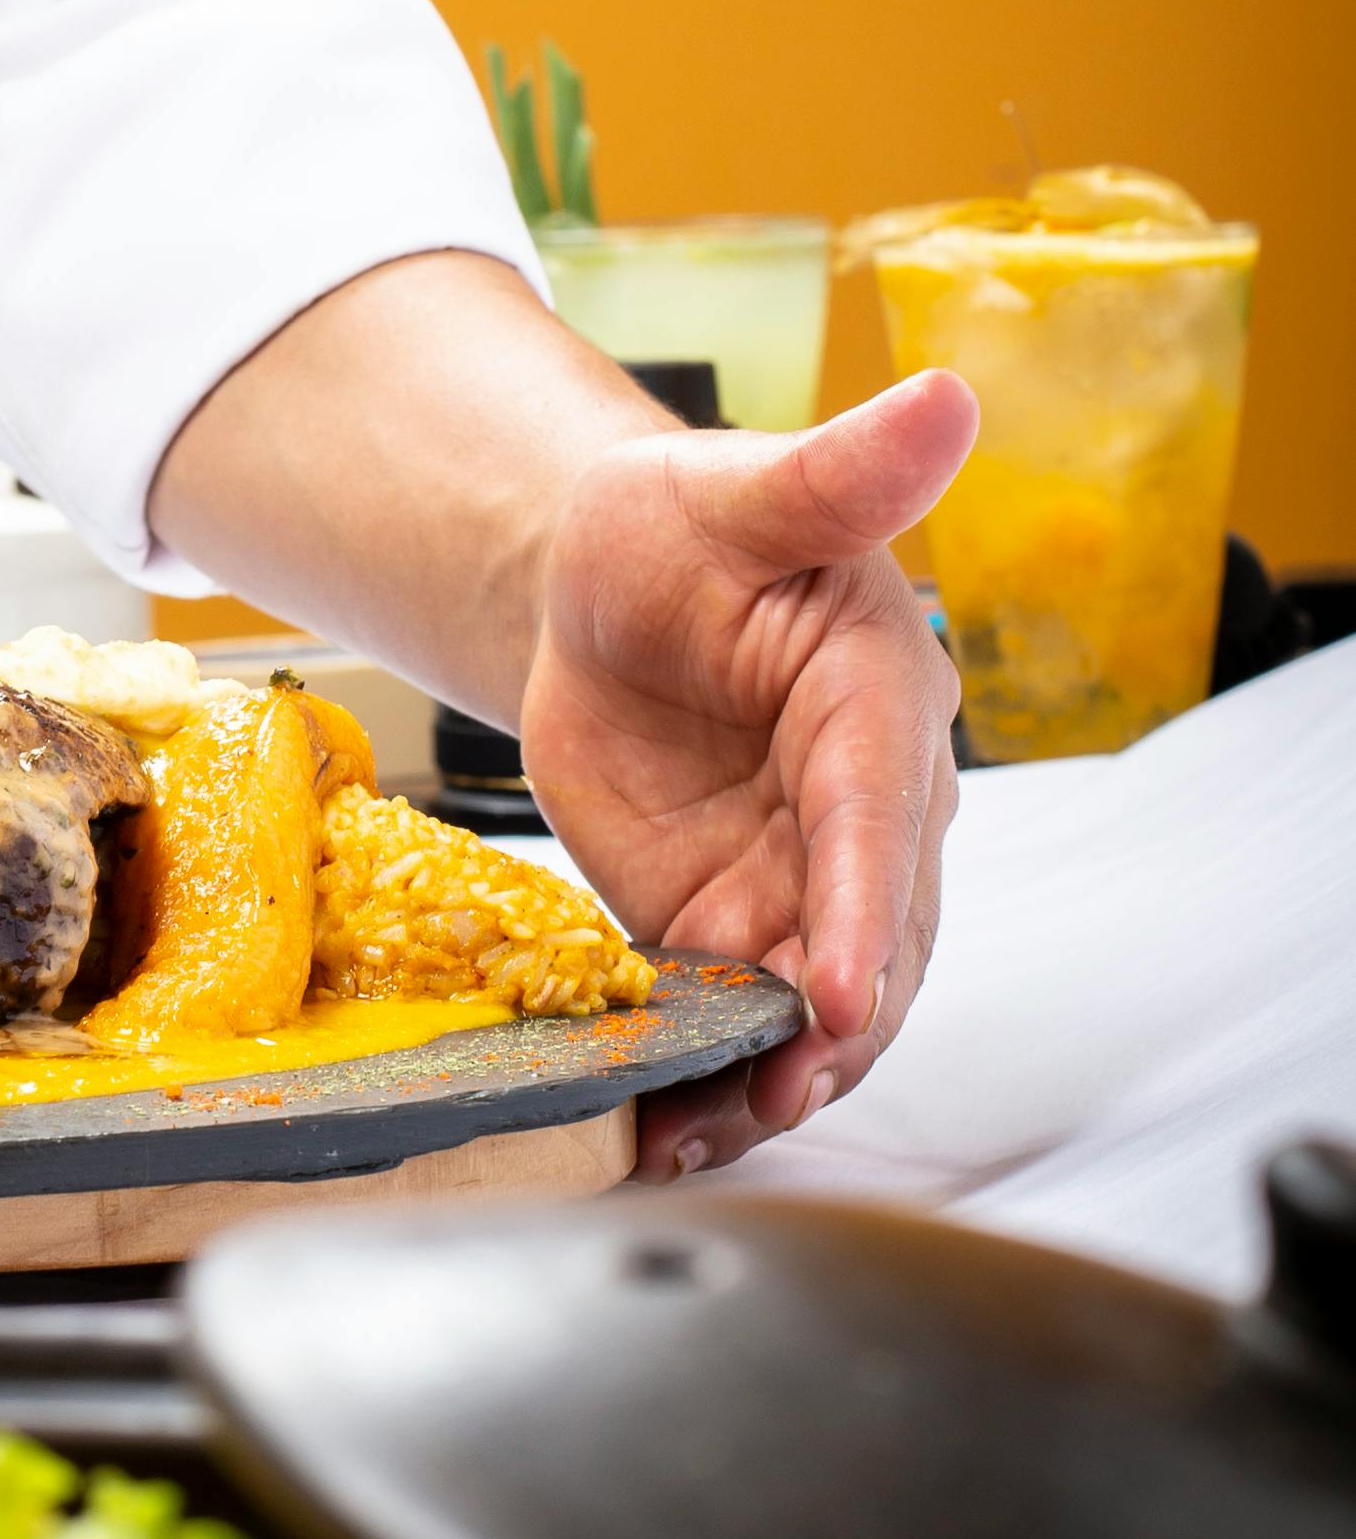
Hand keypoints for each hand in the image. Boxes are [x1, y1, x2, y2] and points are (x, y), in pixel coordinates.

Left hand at [149, 255, 976, 1179]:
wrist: (591, 588)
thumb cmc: (678, 523)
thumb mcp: (739, 487)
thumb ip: (835, 472)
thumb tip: (947, 403)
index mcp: (880, 701)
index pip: (880, 821)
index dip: (859, 910)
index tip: (833, 992)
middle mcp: (860, 809)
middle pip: (869, 941)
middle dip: (829, 1031)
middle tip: (775, 1096)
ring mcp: (796, 880)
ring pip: (813, 1006)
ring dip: (771, 1076)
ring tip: (704, 1135)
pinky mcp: (725, 924)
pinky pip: (734, 1017)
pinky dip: (707, 1078)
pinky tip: (659, 1133)